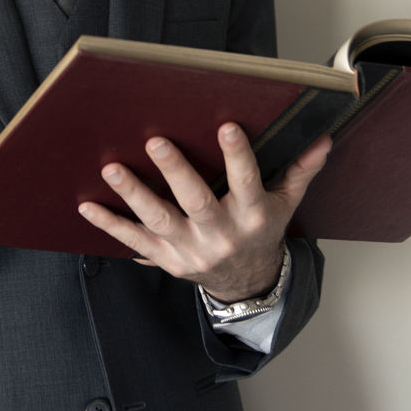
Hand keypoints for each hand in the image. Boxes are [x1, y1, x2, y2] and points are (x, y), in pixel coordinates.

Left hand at [78, 125, 330, 302]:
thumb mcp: (286, 203)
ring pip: (159, 220)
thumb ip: (300, 170)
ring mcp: (190, 248)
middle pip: (197, 201)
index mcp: (252, 214)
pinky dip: (109, 224)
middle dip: (175, 172)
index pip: (247, 181)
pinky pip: (133, 240)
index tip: (227, 126)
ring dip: (133, 194)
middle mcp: (221, 233)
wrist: (246, 284)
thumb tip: (323, 139)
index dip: (238, 155)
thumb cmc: (262, 231)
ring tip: (112, 168)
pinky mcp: (166, 258)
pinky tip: (87, 205)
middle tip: (155, 140)